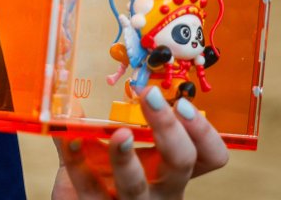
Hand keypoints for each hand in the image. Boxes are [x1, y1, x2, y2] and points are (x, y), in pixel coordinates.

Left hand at [52, 86, 228, 197]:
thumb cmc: (102, 178)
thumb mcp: (111, 148)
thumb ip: (101, 123)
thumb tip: (78, 90)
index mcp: (170, 170)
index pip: (209, 156)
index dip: (204, 132)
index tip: (181, 103)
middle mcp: (161, 190)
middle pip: (181, 163)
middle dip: (169, 129)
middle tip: (149, 97)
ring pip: (136, 186)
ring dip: (125, 157)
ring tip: (118, 134)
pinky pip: (87, 186)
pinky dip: (76, 160)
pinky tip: (70, 140)